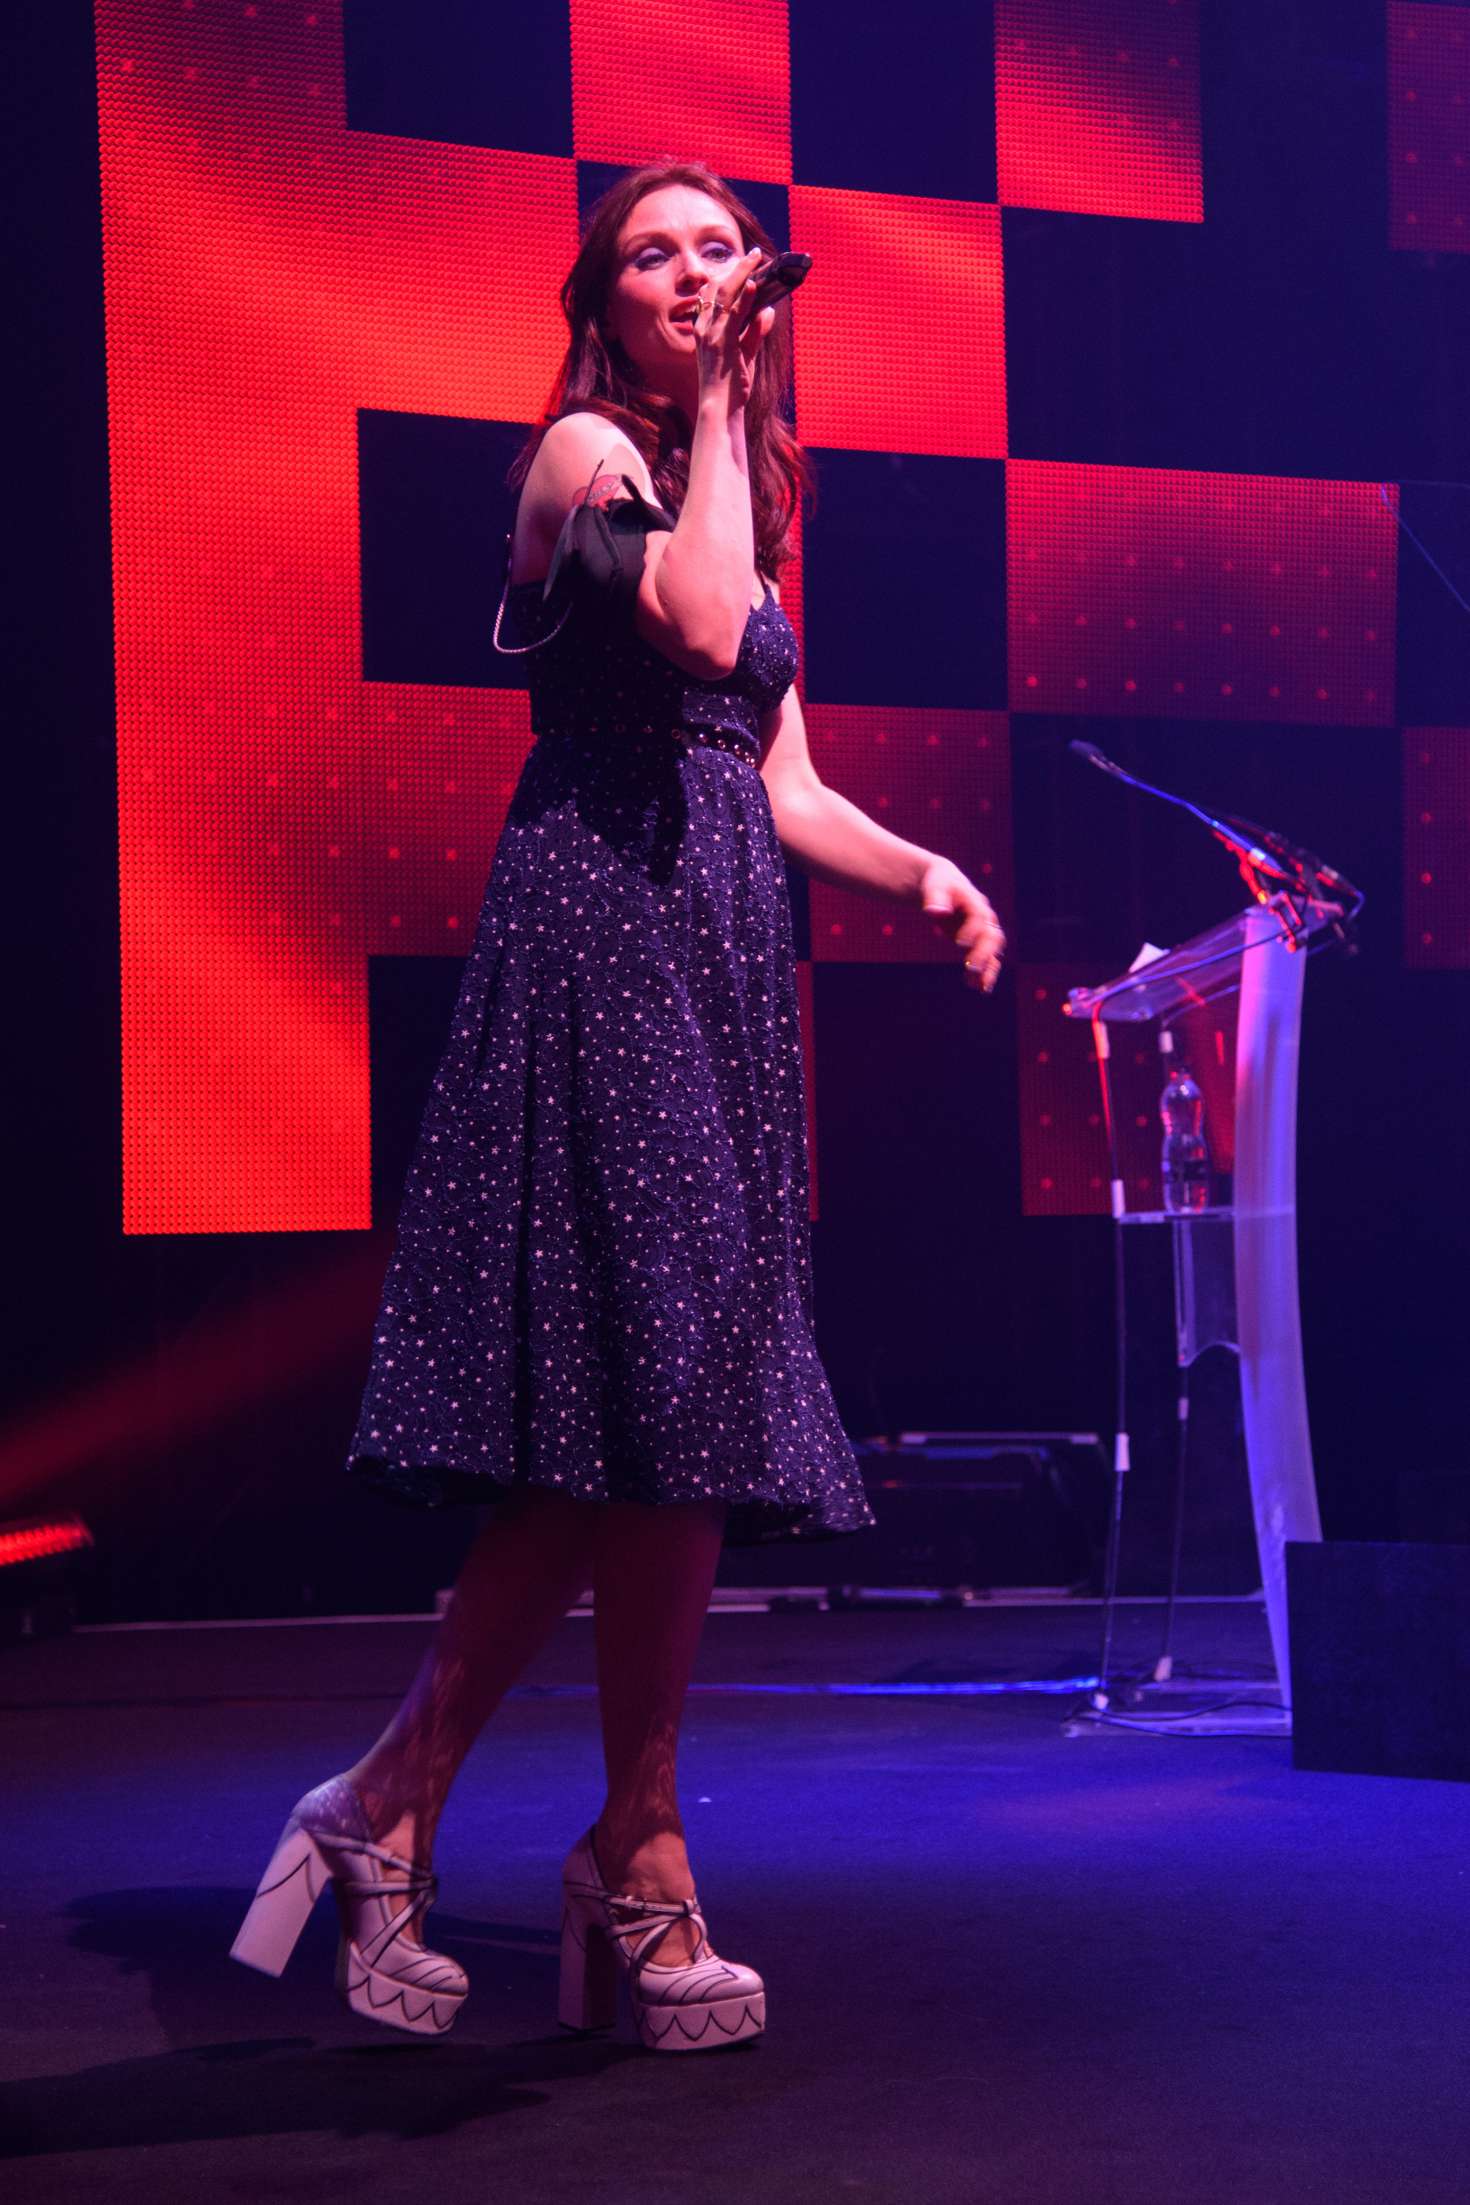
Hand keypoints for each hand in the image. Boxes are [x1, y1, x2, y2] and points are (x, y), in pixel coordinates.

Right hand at [693, 246, 778, 409]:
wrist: (720, 412)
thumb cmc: (730, 389)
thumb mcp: (745, 356)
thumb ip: (755, 333)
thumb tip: (768, 311)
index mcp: (705, 331)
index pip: (712, 295)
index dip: (727, 277)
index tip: (743, 265)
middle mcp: (705, 329)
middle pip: (717, 288)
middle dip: (736, 269)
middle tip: (753, 255)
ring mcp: (712, 335)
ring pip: (725, 295)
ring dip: (741, 273)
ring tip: (755, 259)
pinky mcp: (723, 344)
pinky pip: (734, 314)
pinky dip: (744, 297)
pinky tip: (754, 283)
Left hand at [917, 858, 1005, 993]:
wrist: (944, 885)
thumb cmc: (938, 883)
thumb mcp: (934, 886)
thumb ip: (935, 898)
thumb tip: (935, 912)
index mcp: (975, 901)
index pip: (979, 917)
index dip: (973, 930)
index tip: (960, 944)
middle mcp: (985, 918)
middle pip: (992, 937)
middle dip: (984, 953)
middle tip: (971, 968)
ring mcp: (984, 931)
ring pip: (993, 952)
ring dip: (988, 969)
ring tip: (979, 986)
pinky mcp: (978, 943)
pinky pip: (988, 960)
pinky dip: (985, 974)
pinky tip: (979, 989)